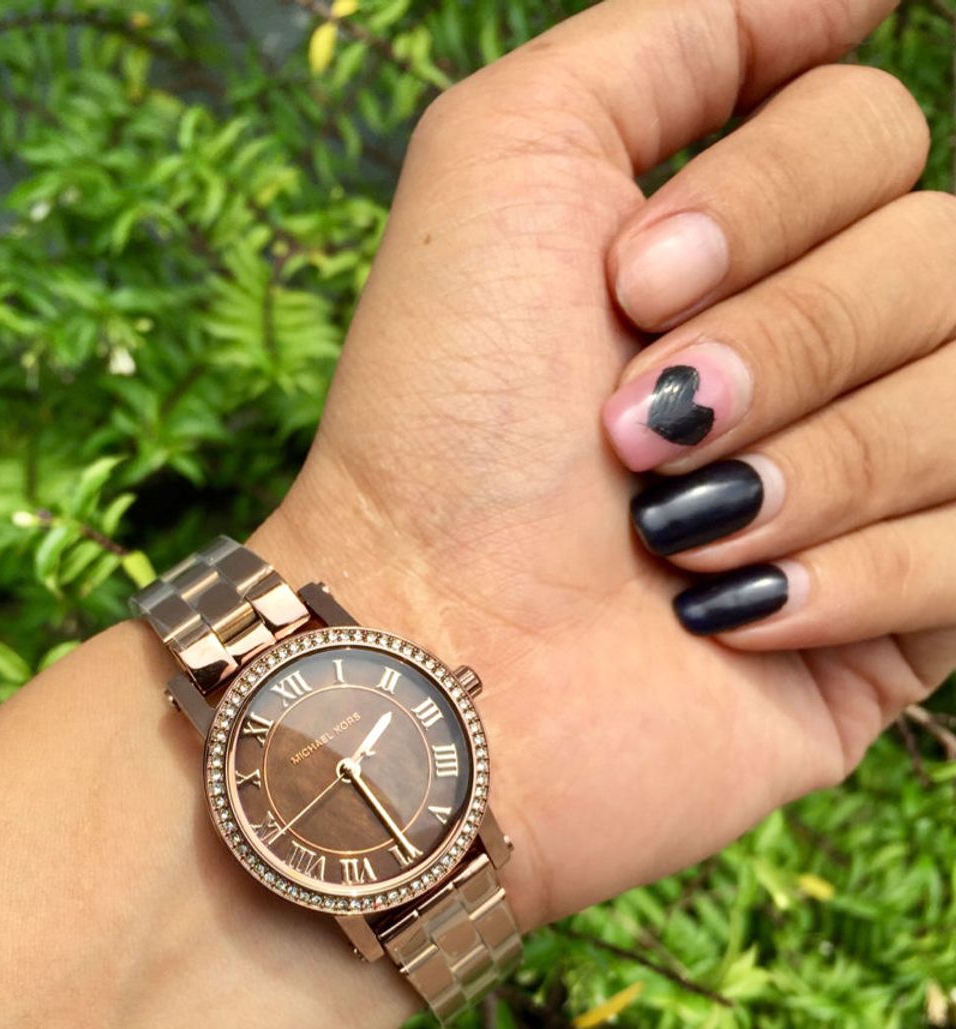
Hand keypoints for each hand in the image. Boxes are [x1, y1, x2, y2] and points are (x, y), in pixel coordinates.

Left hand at [261, 0, 950, 929]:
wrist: (435, 655)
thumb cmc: (448, 420)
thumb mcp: (513, 156)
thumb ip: (685, 35)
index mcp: (752, 246)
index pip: (879, 131)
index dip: (769, 195)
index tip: (625, 290)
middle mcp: (828, 355)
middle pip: (950, 253)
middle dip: (785, 339)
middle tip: (638, 434)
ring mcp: (873, 490)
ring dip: (811, 466)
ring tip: (674, 534)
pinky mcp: (900, 622)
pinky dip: (854, 577)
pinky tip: (726, 618)